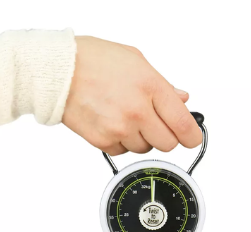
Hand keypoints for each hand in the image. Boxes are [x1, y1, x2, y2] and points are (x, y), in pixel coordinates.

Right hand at [62, 36, 201, 155]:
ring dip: (141, 138)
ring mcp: (119, 129)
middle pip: (168, 144)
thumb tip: (182, 99)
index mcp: (150, 87)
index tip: (192, 138)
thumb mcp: (136, 61)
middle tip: (155, 123)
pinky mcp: (103, 141)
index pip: (183, 124)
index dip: (192, 135)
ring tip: (126, 117)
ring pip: (145, 149)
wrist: (58, 72)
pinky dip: (121, 142)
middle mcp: (136, 111)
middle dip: (165, 136)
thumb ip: (163, 85)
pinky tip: (112, 123)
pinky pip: (123, 152)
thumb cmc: (93, 61)